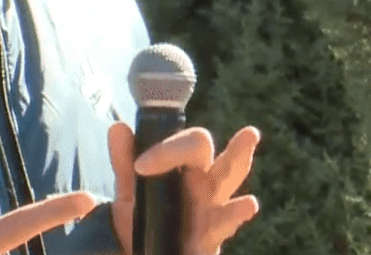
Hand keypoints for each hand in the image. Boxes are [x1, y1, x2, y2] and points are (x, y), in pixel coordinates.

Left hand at [107, 122, 261, 254]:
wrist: (136, 253)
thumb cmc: (140, 220)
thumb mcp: (128, 192)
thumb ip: (123, 163)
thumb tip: (118, 128)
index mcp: (183, 168)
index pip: (188, 144)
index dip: (167, 148)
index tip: (140, 166)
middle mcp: (202, 184)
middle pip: (220, 160)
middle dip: (235, 148)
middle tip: (250, 133)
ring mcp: (210, 210)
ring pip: (230, 182)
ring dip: (241, 163)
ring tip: (252, 142)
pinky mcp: (210, 238)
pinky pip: (225, 224)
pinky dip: (236, 214)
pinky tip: (248, 204)